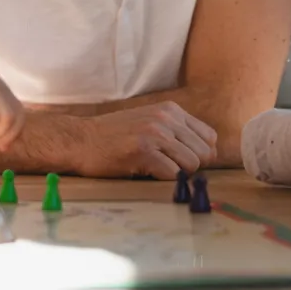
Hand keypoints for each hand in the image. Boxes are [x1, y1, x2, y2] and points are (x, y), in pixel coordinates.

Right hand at [72, 102, 217, 179]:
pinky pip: (173, 174)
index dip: (202, 154)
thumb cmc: (114, 136)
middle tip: (168, 169)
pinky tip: (146, 172)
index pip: (210, 137)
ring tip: (156, 170)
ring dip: (178, 174)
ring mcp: (155, 133)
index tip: (184, 162)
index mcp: (171, 110)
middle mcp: (166, 119)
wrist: (80, 139)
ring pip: (192, 164)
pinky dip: (164, 179)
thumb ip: (177, 132)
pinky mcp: (143, 151)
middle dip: (191, 167)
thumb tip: (208, 154)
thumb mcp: (150, 121)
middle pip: (205, 153)